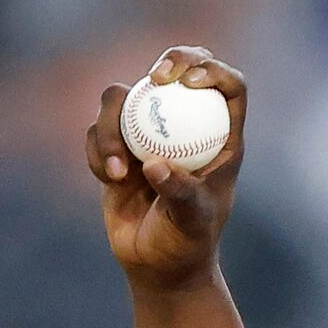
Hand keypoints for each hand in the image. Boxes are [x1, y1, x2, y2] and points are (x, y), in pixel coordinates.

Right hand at [86, 48, 245, 289]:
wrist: (158, 266)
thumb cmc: (188, 244)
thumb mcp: (192, 222)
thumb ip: (180, 193)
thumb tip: (155, 164)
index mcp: (222, 139)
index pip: (230, 87)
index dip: (213, 71)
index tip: (189, 82)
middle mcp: (187, 128)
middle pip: (181, 71)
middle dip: (170, 61)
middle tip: (156, 79)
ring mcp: (150, 134)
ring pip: (127, 98)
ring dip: (114, 125)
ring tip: (118, 174)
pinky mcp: (117, 148)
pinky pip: (98, 130)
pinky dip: (98, 151)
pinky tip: (109, 181)